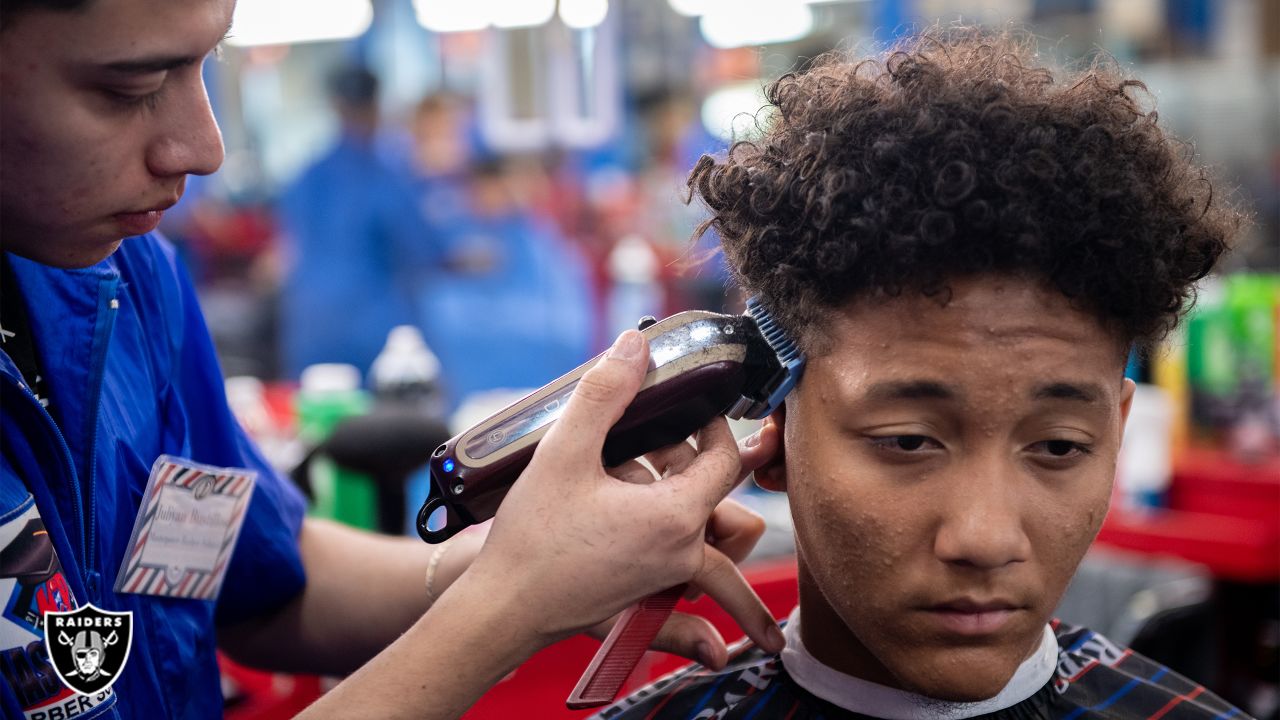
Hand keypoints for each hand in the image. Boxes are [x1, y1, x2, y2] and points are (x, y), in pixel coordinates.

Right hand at [460, 330, 784, 656]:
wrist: (504, 610)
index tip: (684, 406)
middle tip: (640, 435)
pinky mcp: (648, 592)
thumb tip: (635, 345)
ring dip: (670, 489)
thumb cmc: (533, 540)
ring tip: (621, 470)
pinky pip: (675, 551)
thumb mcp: (564, 452)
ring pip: (696, 521)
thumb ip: (604, 392)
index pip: (727, 459)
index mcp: (677, 517)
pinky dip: (656, 523)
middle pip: (713, 489)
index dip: (712, 425)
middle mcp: (683, 553)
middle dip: (682, 455)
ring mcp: (668, 577)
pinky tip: (609, 504)